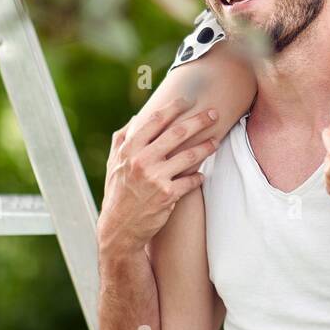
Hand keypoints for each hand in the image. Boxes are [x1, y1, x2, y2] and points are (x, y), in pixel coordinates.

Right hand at [97, 95, 218, 251]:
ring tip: (216, 142)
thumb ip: (122, 139)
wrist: (119, 229)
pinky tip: (202, 174)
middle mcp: (142, 161)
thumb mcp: (113, 164)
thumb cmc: (117, 193)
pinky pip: (190, 181)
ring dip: (206, 147)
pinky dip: (198, 177)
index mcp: (129, 150)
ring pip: (189, 156)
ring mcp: (155, 178)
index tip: (187, 100)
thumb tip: (137, 118)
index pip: (155, 121)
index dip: (173, 108)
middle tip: (214, 114)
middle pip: (177, 134)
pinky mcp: (167, 196)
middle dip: (199, 121)